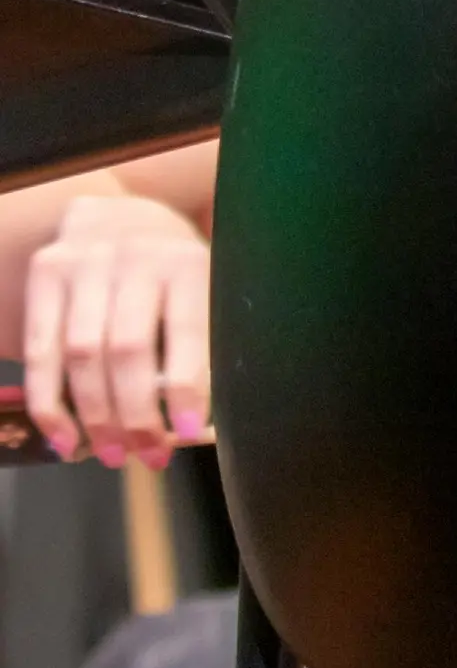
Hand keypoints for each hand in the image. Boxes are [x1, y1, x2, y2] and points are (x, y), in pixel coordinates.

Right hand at [23, 195, 209, 465]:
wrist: (121, 213)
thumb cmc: (171, 269)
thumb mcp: (202, 290)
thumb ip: (203, 344)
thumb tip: (201, 423)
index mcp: (186, 261)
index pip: (184, 330)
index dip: (185, 386)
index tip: (186, 432)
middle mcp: (135, 256)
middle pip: (126, 349)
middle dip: (135, 413)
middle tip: (146, 454)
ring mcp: (85, 262)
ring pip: (81, 355)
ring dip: (94, 416)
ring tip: (112, 453)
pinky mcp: (46, 272)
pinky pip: (41, 350)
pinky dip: (49, 403)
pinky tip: (65, 437)